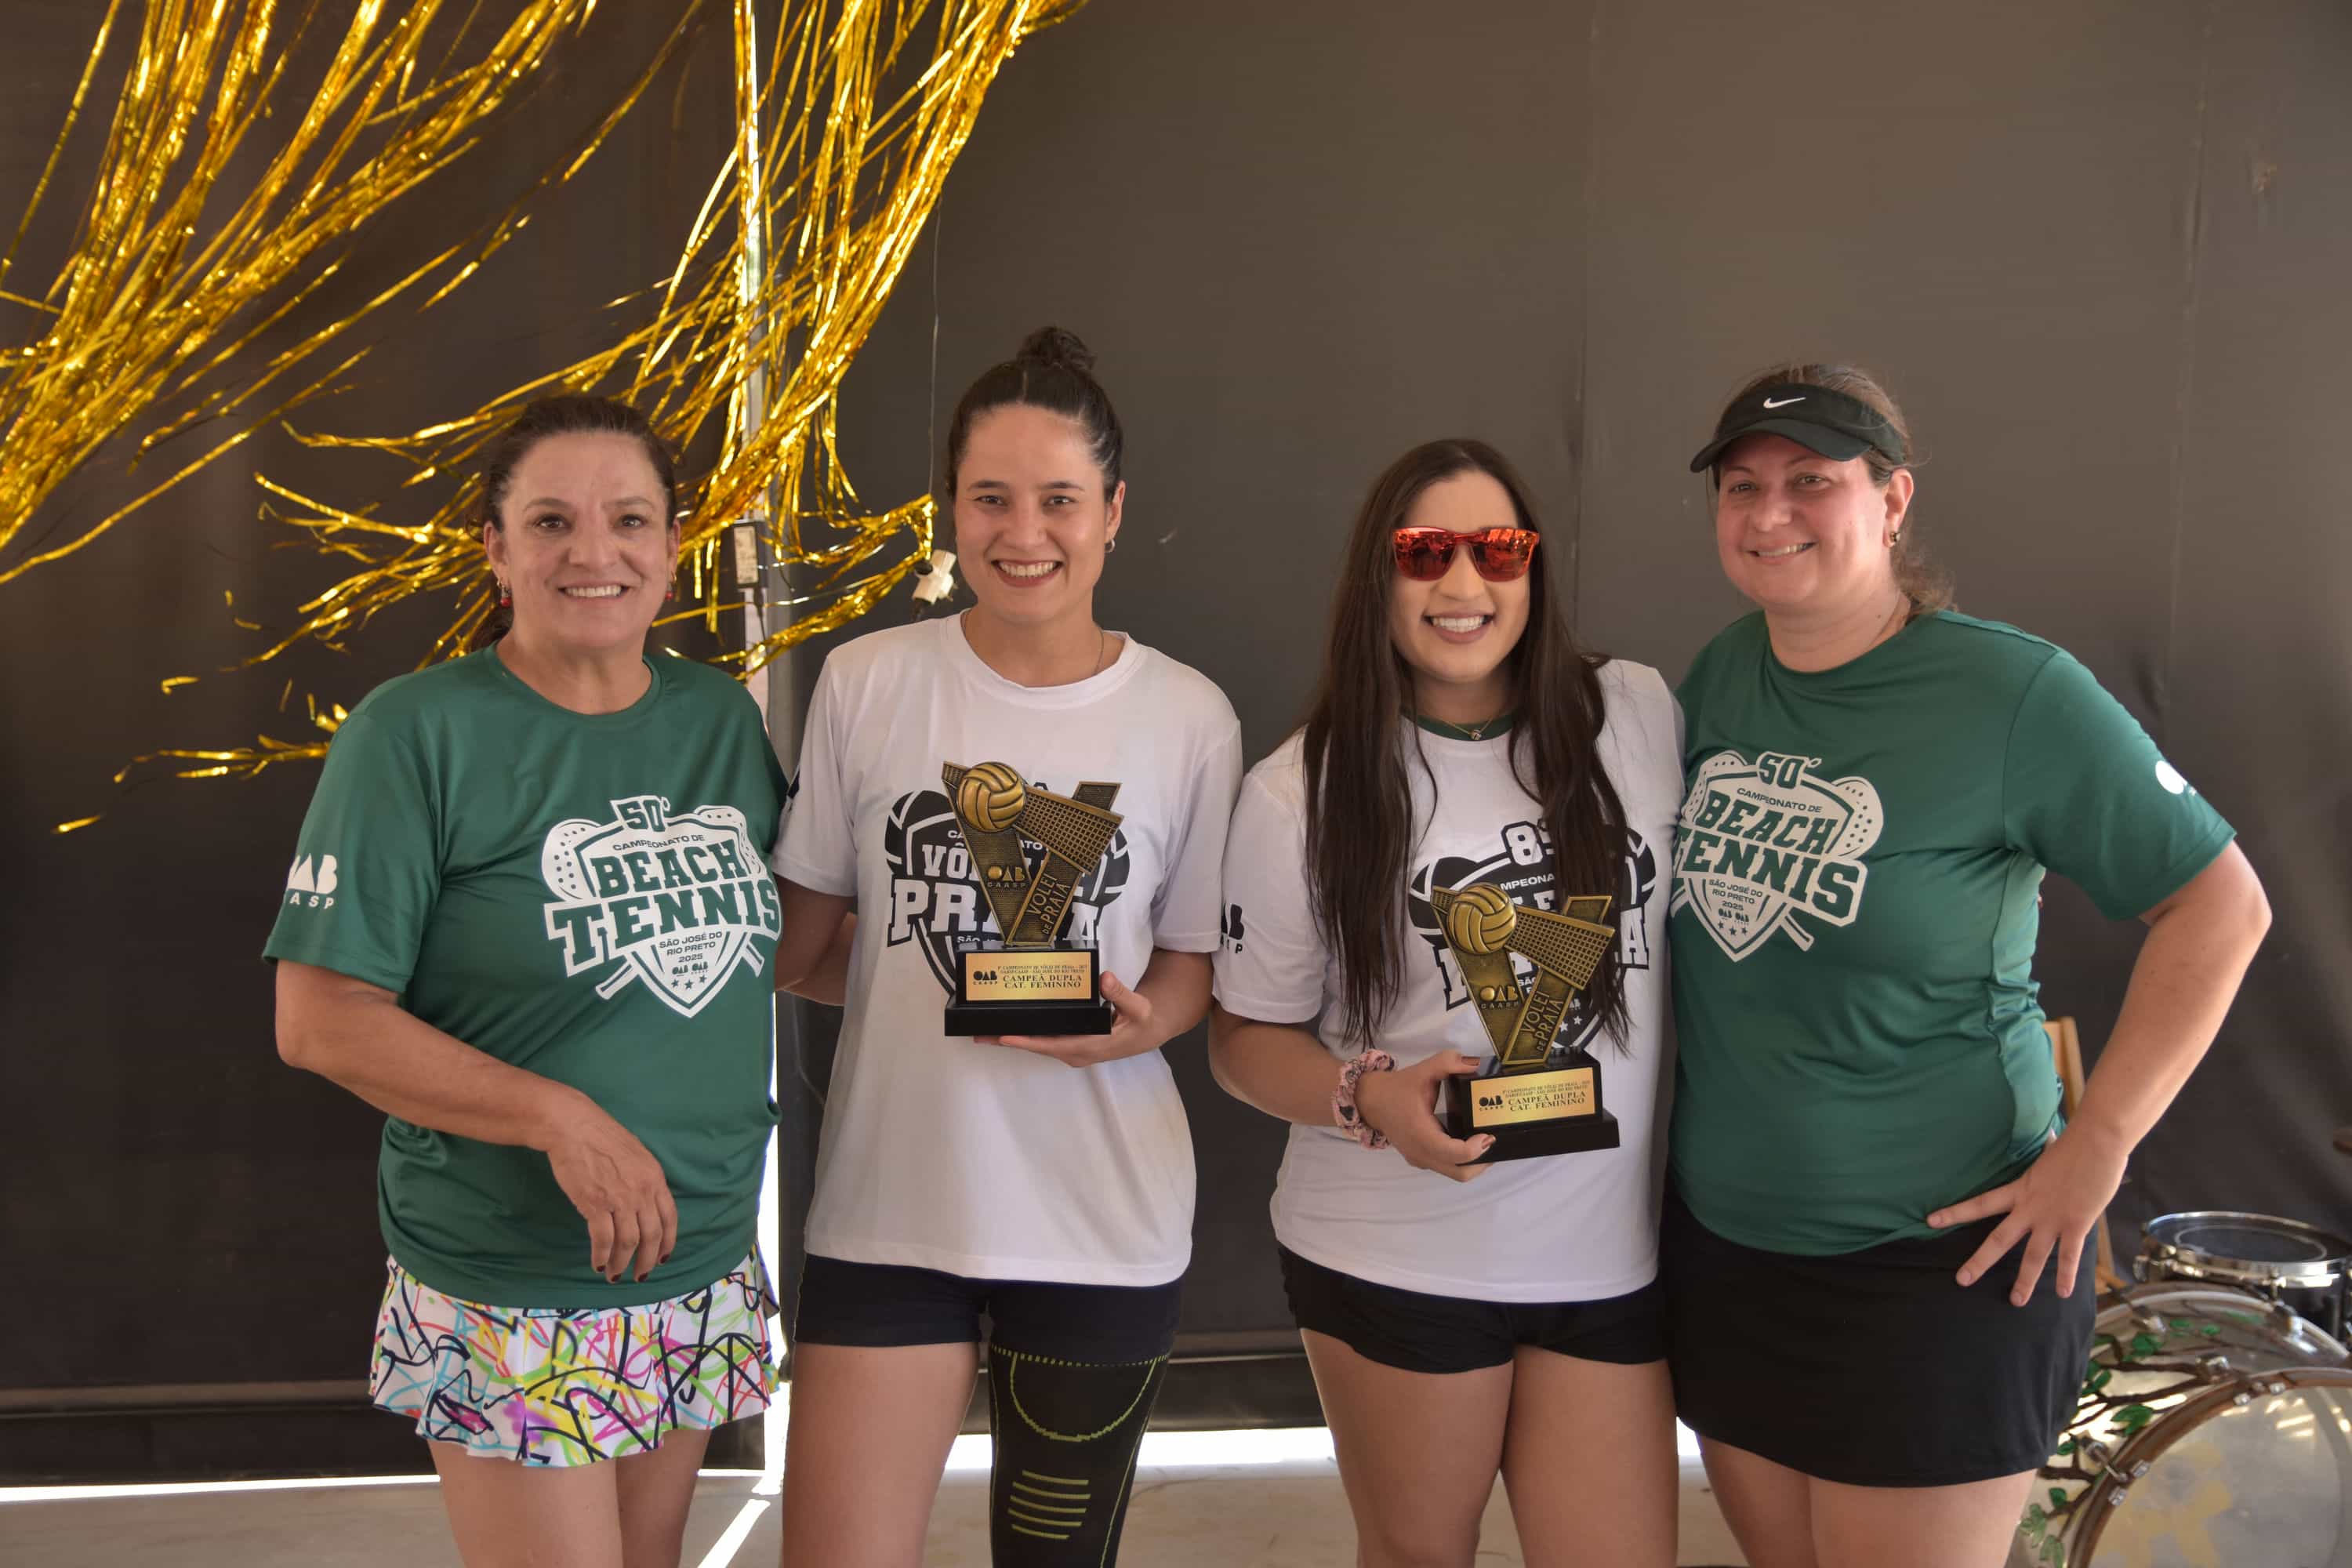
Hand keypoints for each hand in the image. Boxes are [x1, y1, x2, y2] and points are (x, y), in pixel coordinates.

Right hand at [542, 1095, 678, 1283]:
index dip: (667, 1242)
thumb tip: (646, 1206)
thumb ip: (644, 1181)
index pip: (669, 1218)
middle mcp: (642, 1191)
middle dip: (646, 1260)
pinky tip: (598, 1263)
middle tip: (640, 1275)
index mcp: (655, 1178)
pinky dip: (602, 1256)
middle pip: (652, 1235)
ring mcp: (619, 1198)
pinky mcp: (595, 1204)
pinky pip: (603, 1239)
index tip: (662, 1258)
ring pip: (628, 1242)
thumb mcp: (636, 1156)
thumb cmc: (601, 1138)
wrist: (573, 1126)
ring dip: (622, 1263)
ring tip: (614, 1274)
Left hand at [981, 972, 1162, 1068]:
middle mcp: (1078, 1053)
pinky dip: (1027, 1036)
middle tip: (980, 1034)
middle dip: (1010, 1041)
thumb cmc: (1142, 1021)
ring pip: (1039, 1046)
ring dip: (1014, 1039)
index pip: (1053, 1045)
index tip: (1005, 1037)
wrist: (1147, 1032)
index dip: (1028, 1042)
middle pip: (1038, 1048)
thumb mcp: (1138, 1007)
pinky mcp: (1071, 1046)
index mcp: (1091, 1046)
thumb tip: (1105, 978)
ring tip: (987, 1031)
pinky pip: (1045, 1042)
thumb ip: (1121, 994)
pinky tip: (1011, 1027)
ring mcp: (1073, 1051)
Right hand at [1353, 1052, 1494, 1181]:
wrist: (1370, 1101)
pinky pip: (1446, 1167)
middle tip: (1493, 1139)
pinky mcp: (1420, 1159)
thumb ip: (1447, 1063)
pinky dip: (1462, 1161)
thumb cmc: (1396, 1088)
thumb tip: (1474, 1064)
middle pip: (1461, 1173)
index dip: (1477, 1148)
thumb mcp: (1422, 1071)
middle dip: (1482, 1161)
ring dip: (1474, 1163)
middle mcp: (1422, 1154)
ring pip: (1455, 1173)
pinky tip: (1468, 1141)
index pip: (1456, 1154)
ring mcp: (1420, 1160)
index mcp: (1422, 1135)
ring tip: (1485, 1141)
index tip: (1488, 1133)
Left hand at [1929, 1122, 2128, 1305]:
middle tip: (1961, 1280)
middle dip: (1980, 1261)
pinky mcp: (2076, 1223)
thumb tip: (2049, 1138)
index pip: (1980, 1203)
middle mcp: (2030, 1208)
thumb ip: (2043, 1154)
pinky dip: (2065, 1275)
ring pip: (2033, 1255)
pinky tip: (2062, 1293)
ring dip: (2025, 1281)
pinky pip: (2069, 1255)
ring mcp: (2052, 1218)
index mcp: (2019, 1189)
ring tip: (2016, 1301)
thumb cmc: (2074, 1144)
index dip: (1954, 1213)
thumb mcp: (2047, 1153)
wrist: (2097, 1141)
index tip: (1930, 1221)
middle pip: (1998, 1238)